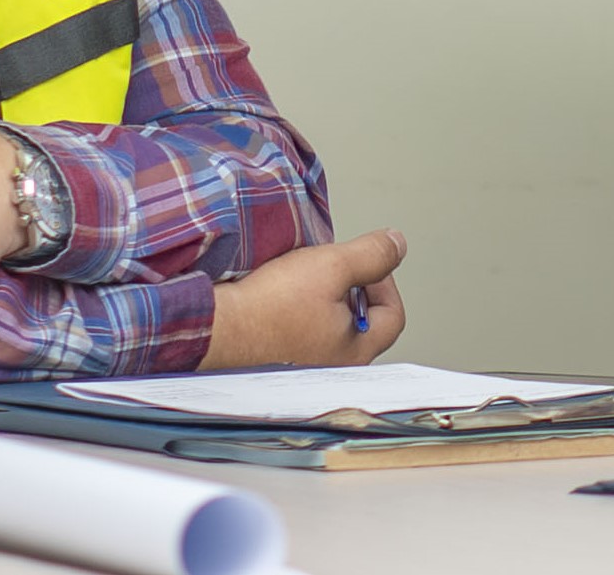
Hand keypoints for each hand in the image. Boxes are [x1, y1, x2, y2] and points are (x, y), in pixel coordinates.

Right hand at [204, 231, 407, 369]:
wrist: (216, 329)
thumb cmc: (270, 307)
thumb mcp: (331, 266)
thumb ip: (371, 255)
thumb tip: (397, 244)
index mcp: (355, 353)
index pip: (393, 316)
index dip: (384, 281)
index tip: (361, 263)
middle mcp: (333, 368)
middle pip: (362, 321)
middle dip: (350, 288)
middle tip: (329, 269)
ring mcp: (306, 369)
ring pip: (330, 325)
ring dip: (322, 297)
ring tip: (302, 278)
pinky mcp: (281, 362)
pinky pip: (303, 332)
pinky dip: (299, 310)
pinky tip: (281, 295)